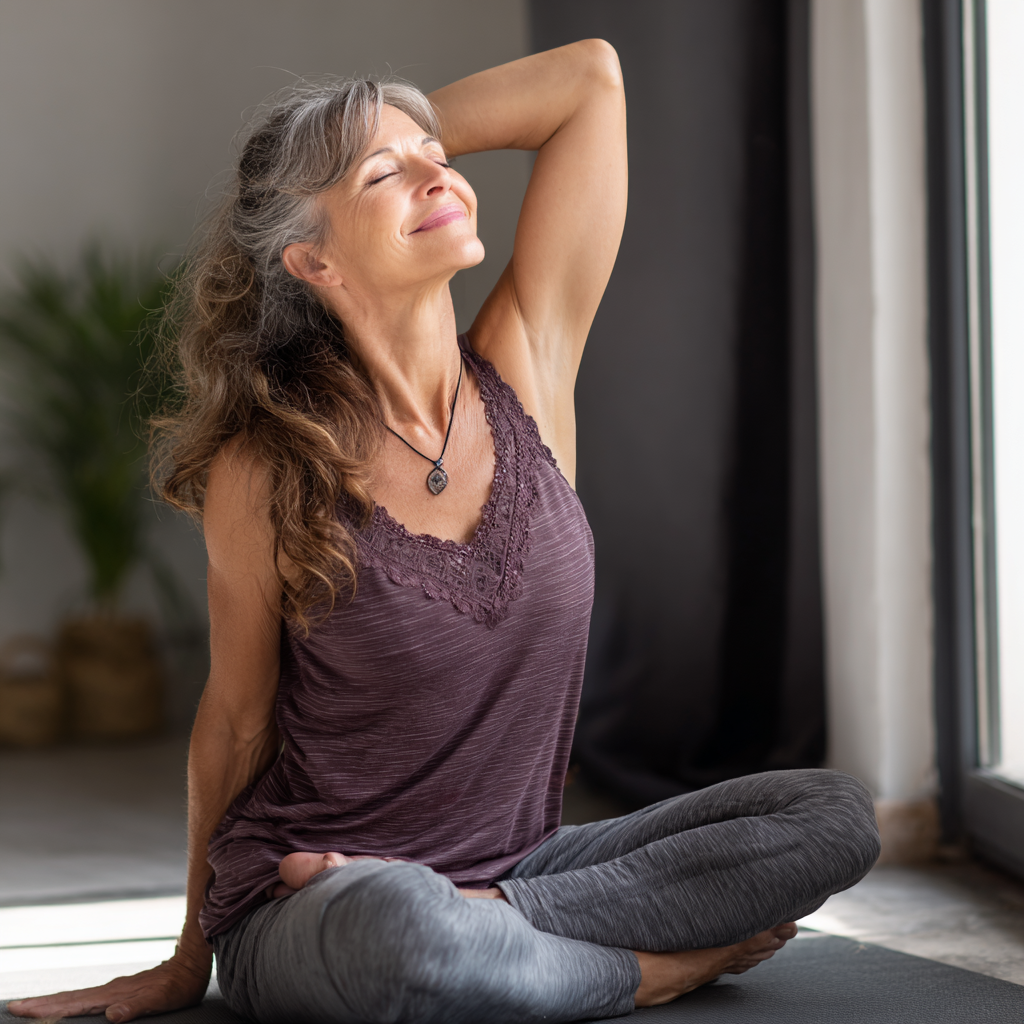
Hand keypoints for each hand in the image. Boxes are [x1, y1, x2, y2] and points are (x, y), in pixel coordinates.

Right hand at [7, 945, 211, 1022]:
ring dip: (53, 1003)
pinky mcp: (122, 990)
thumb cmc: (179, 984)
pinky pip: (90, 997)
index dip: (47, 1009)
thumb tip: (111, 1015)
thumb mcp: (162, 998)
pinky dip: (72, 1002)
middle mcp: (110, 991)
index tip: (21, 1008)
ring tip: (31, 1007)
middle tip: (14, 1006)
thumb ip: (136, 1006)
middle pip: (69, 998)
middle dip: (41, 1004)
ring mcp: (115, 989)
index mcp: (113, 995)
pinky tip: (69, 1006)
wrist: (193, 961)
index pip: (73, 1004)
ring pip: (77, 996)